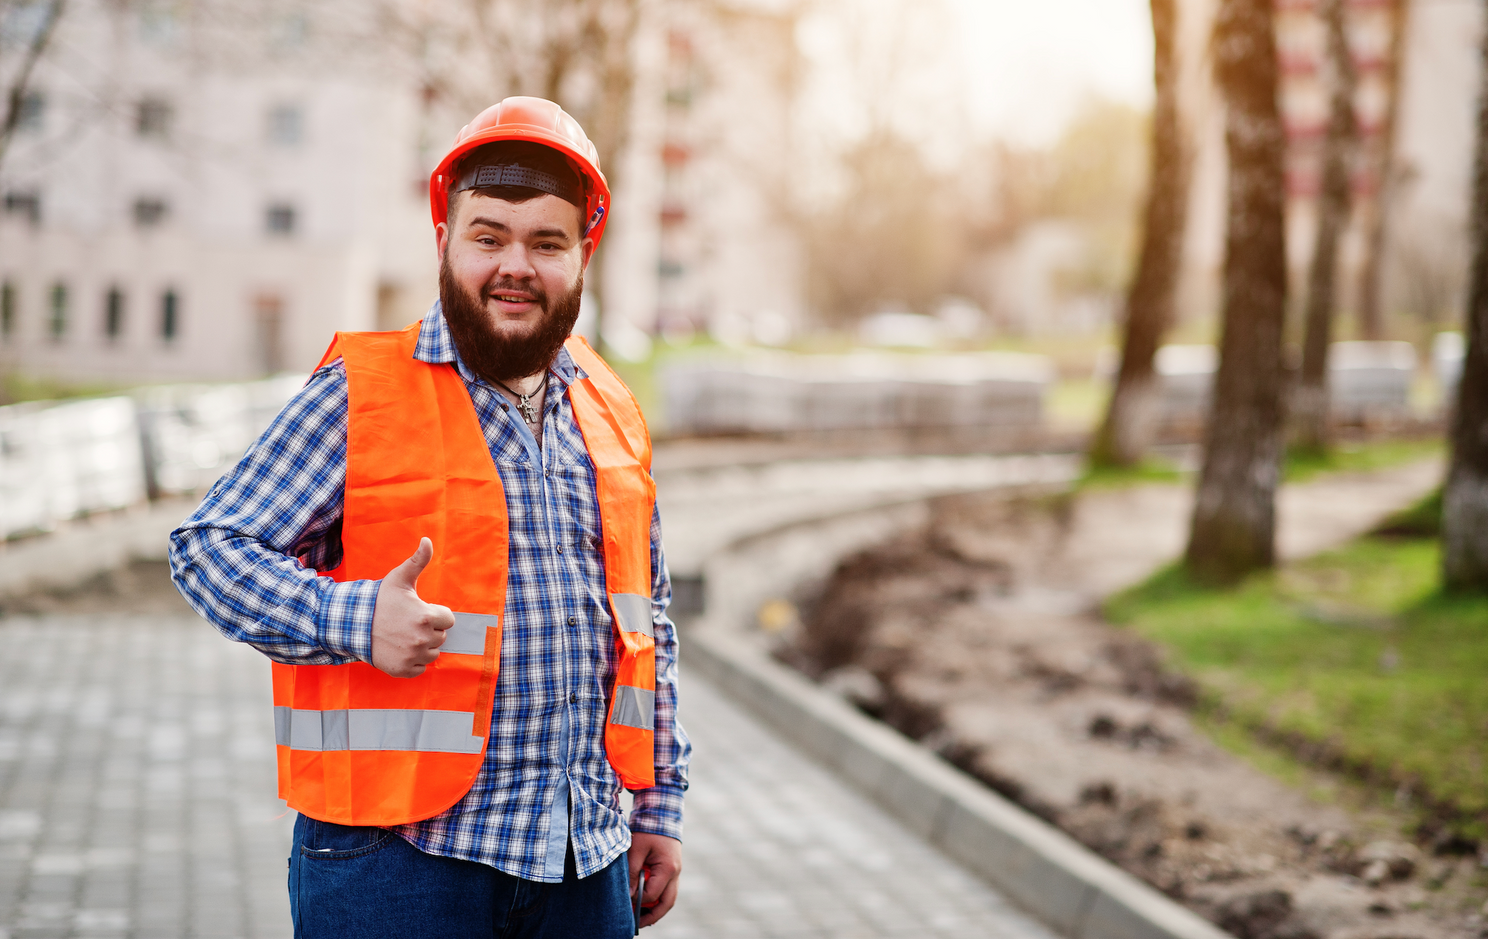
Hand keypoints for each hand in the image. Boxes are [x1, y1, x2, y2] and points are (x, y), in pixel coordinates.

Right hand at [370, 538, 454, 677]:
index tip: (419, 611)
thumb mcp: (400, 578)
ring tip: (404, 635)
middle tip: (408, 623)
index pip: (448, 619)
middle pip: (440, 637)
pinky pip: (420, 668)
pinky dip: (413, 661)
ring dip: (423, 646)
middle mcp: (422, 639)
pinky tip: (400, 648)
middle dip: (429, 630)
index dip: (435, 614)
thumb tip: (427, 540)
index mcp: (427, 617)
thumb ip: (418, 560)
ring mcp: (413, 656)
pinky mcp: (403, 670)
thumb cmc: (379, 600)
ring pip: (432, 653)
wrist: (351, 624)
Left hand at [628, 832, 680, 927]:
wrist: (661, 813)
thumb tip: (629, 894)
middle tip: (637, 925)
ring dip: (655, 909)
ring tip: (639, 917)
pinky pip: (666, 889)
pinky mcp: (671, 869)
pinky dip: (656, 898)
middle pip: (667, 903)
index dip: (637, 901)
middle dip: (652, 916)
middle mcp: (676, 873)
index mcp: (668, 868)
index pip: (652, 894)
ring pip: (668, 898)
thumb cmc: (648, 830)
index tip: (624, 902)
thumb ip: (633, 872)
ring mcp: (675, 872)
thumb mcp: (636, 849)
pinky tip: (644, 902)